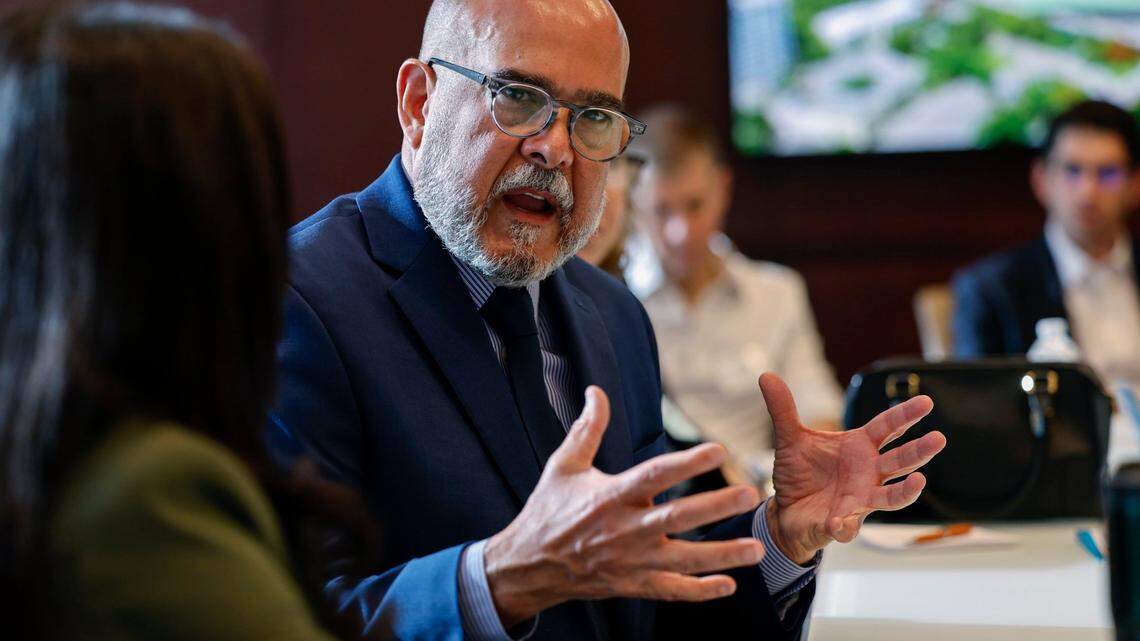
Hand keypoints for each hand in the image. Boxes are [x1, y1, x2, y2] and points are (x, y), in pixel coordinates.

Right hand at [484, 386, 764, 625]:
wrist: (528, 565)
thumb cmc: (549, 510)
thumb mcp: (564, 465)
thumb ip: (587, 428)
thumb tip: (596, 390)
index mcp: (611, 496)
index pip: (655, 475)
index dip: (687, 462)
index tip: (718, 449)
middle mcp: (626, 529)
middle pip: (677, 518)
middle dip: (715, 507)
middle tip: (749, 495)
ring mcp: (632, 561)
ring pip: (684, 561)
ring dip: (722, 556)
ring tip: (757, 549)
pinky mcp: (633, 585)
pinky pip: (671, 591)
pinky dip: (700, 591)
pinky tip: (729, 584)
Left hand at [760, 373, 946, 563]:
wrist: (785, 510)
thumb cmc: (799, 473)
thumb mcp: (789, 439)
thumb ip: (783, 410)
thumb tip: (766, 375)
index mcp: (859, 447)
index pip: (886, 427)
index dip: (905, 415)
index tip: (926, 400)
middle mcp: (868, 473)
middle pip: (899, 460)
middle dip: (919, 450)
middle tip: (939, 438)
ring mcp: (860, 499)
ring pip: (891, 497)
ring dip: (906, 491)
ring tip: (920, 482)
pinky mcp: (843, 523)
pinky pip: (848, 525)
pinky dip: (844, 525)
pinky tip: (838, 522)